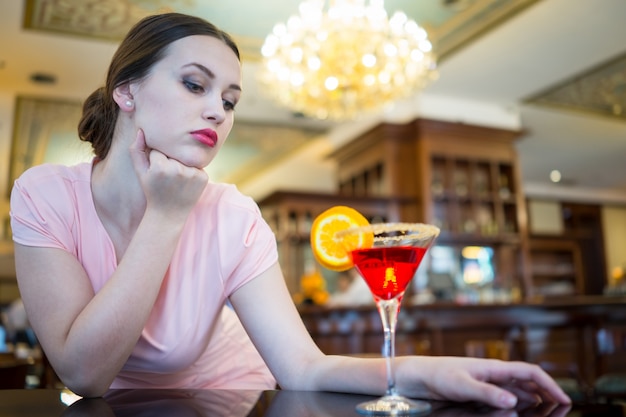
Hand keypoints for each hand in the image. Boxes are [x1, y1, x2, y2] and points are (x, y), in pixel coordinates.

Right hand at [129, 129, 207, 218]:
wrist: (168, 214)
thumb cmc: (152, 191)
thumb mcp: (140, 172)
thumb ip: (136, 149)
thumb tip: (142, 129)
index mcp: (160, 167)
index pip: (160, 149)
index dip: (157, 159)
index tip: (157, 173)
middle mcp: (177, 169)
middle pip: (174, 152)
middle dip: (170, 160)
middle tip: (167, 177)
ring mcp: (192, 174)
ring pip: (186, 158)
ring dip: (182, 164)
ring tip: (176, 180)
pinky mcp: (203, 178)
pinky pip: (197, 165)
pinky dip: (192, 171)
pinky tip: (186, 183)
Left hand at [398, 356, 571, 408]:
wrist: (416, 376)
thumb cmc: (437, 375)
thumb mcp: (462, 385)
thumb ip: (488, 393)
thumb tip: (514, 400)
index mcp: (493, 367)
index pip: (530, 372)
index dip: (550, 384)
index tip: (565, 399)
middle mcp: (492, 373)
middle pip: (527, 381)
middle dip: (546, 391)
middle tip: (561, 407)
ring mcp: (486, 382)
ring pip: (517, 390)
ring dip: (532, 398)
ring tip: (546, 410)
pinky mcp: (477, 392)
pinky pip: (503, 397)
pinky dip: (516, 403)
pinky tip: (519, 410)